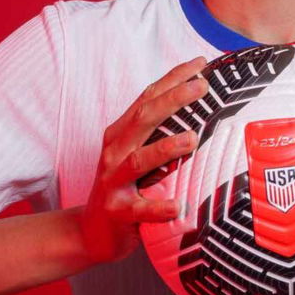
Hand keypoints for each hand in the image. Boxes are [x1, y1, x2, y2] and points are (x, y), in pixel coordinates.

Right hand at [76, 57, 208, 265]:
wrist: (92, 231)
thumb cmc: (126, 187)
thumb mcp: (138, 153)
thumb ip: (160, 132)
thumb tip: (202, 109)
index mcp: (122, 133)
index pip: (148, 98)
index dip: (173, 78)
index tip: (200, 63)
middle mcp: (115, 151)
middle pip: (143, 118)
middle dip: (173, 99)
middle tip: (202, 86)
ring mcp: (113, 182)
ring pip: (139, 160)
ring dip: (166, 148)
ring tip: (192, 139)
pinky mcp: (117, 212)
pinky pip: (139, 209)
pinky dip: (158, 207)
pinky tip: (178, 206)